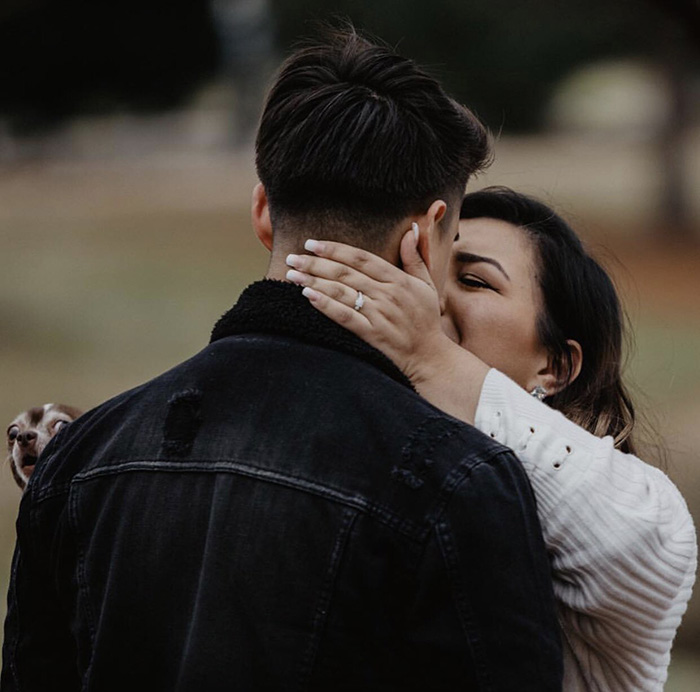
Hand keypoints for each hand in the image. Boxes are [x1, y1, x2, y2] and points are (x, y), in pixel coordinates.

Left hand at [285, 230, 451, 387]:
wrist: (430, 357)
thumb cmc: (425, 320)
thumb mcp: (426, 285)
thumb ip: (415, 256)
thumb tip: (411, 228)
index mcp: (399, 280)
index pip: (361, 258)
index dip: (335, 249)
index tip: (312, 243)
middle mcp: (388, 295)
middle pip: (345, 273)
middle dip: (315, 263)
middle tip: (293, 258)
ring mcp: (379, 315)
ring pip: (341, 292)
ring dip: (313, 281)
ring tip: (292, 274)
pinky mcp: (372, 334)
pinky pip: (344, 316)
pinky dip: (325, 305)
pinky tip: (307, 296)